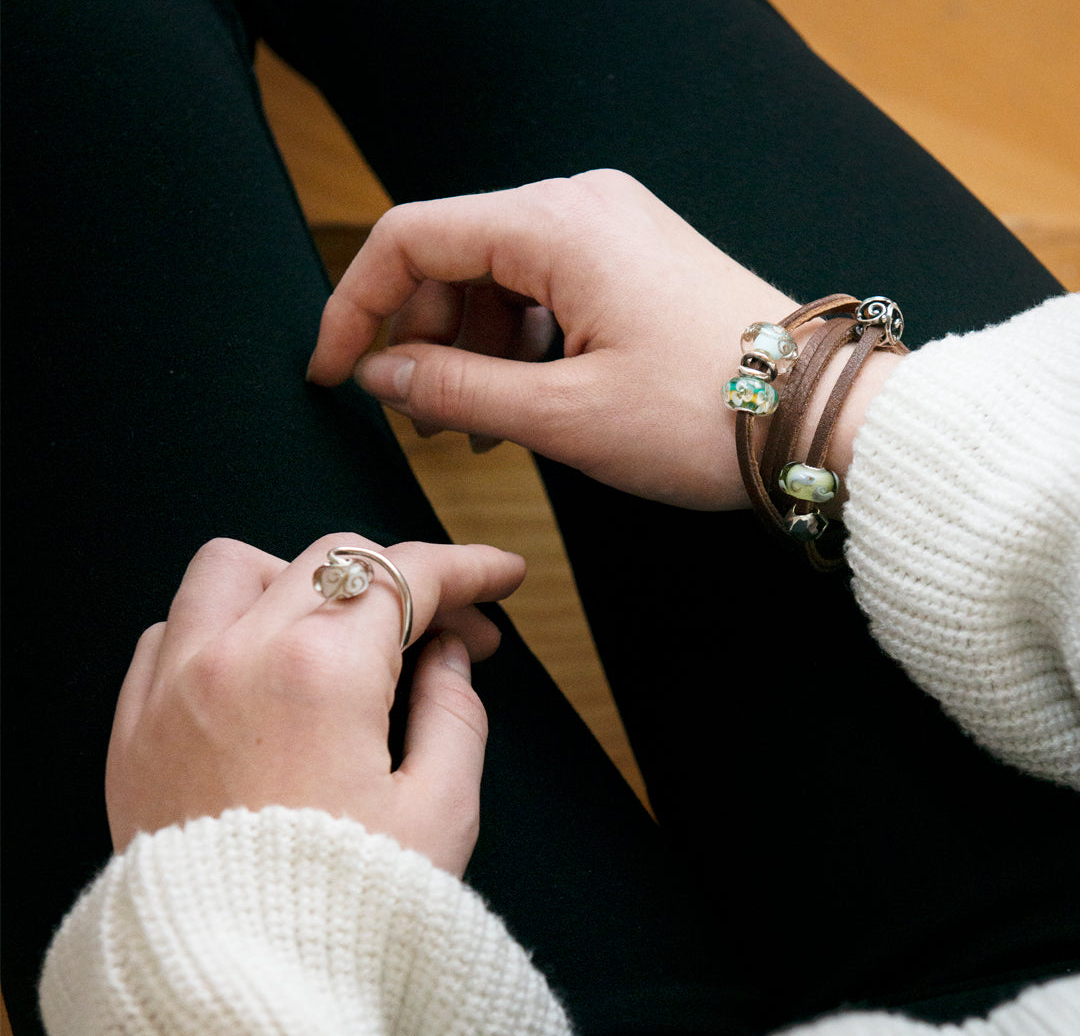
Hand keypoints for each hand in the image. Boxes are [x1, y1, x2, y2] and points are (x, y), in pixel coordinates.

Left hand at [105, 534, 525, 876]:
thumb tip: (447, 655)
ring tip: (341, 634)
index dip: (469, 567)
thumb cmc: (338, 918)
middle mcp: (240, 657)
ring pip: (235, 569)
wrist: (234, 999)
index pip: (409, 575)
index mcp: (323, 672)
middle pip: (336, 558)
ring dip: (299, 581)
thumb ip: (455, 710)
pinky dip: (221, 626)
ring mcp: (174, 686)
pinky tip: (261, 667)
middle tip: (447, 634)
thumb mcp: (440, 811)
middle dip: (404, 582)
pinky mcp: (133, 726)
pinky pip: (170, 629)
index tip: (498, 574)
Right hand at [308, 170, 797, 509]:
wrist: (821, 417)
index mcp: (557, 224)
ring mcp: (613, 229)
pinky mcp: (633, 260)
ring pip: (498, 277)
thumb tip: (379, 375)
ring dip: (470, 348)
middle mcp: (582, 206)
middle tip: (419, 418)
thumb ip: (455, 390)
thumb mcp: (564, 415)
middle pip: (452, 256)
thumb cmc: (707, 415)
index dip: (355, 305)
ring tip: (475, 428)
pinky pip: (546, 289)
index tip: (332, 371)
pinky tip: (523, 401)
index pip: (410, 238)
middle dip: (419, 337)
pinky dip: (519, 342)